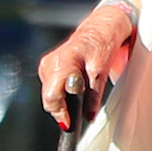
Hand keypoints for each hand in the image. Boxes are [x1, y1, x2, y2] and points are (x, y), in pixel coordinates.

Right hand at [38, 5, 133, 129]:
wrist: (102, 26)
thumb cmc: (103, 42)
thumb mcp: (101, 70)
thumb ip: (93, 94)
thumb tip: (88, 115)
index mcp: (61, 62)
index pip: (53, 96)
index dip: (61, 113)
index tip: (68, 124)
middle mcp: (50, 63)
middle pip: (49, 97)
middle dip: (62, 108)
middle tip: (74, 116)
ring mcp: (48, 64)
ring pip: (50, 93)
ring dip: (62, 100)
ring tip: (78, 98)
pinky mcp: (49, 65)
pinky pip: (52, 85)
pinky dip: (61, 91)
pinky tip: (74, 89)